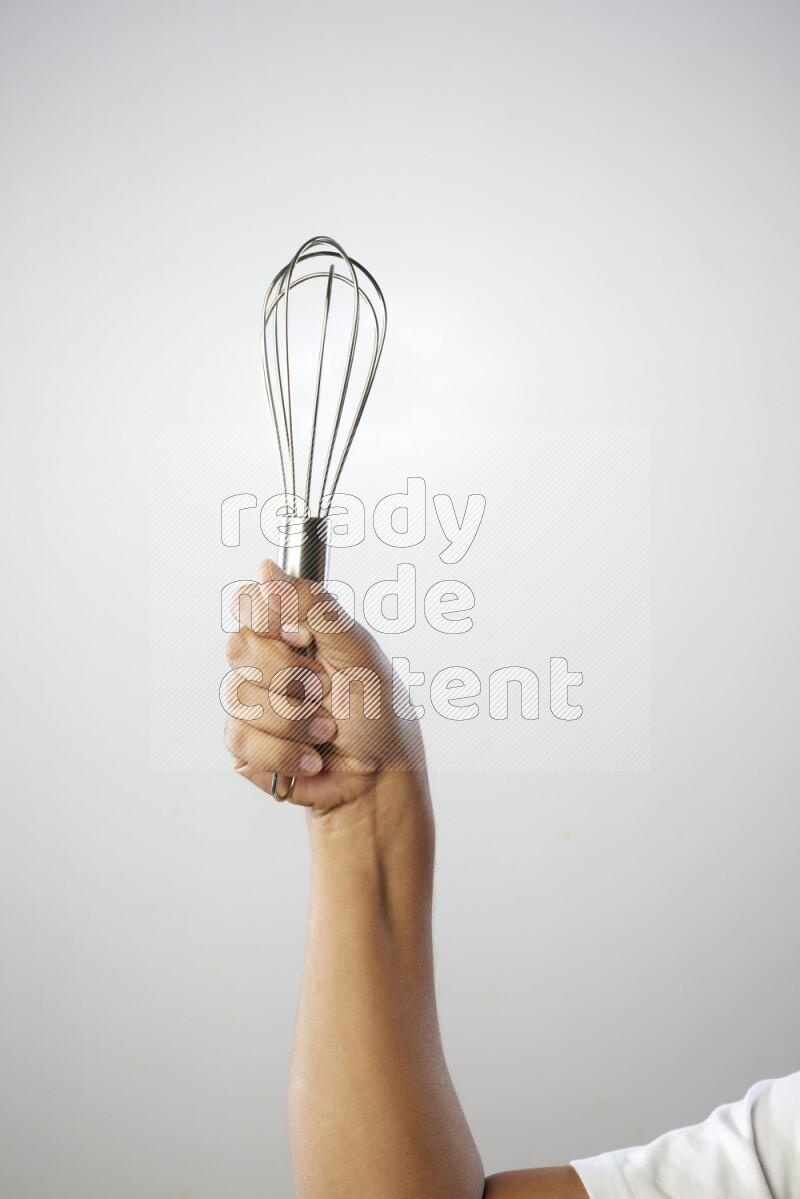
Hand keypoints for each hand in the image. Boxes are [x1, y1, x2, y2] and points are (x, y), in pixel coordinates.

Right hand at [223, 560, 424, 810]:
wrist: (381, 774)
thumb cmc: (377, 710)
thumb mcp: (356, 648)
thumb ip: (313, 605)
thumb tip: (267, 568)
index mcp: (290, 632)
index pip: (248, 602)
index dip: (271, 621)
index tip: (306, 640)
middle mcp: (265, 663)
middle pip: (239, 647)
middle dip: (292, 676)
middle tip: (325, 690)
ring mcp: (251, 704)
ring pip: (239, 696)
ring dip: (295, 720)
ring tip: (327, 729)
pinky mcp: (244, 746)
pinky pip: (240, 739)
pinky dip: (285, 752)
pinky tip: (311, 756)